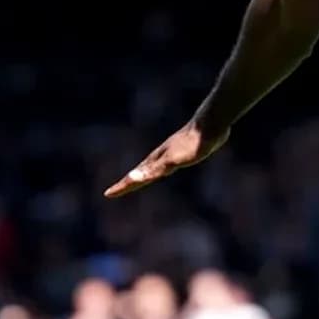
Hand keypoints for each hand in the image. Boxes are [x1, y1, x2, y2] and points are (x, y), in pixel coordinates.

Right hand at [104, 120, 230, 197]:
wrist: (211, 124)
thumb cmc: (192, 144)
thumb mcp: (172, 160)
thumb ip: (153, 170)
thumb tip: (132, 177)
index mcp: (157, 161)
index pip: (135, 177)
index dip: (122, 186)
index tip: (107, 194)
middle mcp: (162, 156)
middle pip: (141, 171)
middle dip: (129, 182)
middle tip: (116, 190)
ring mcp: (173, 153)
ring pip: (154, 167)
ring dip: (144, 174)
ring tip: (138, 179)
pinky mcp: (186, 150)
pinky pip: (168, 163)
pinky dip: (162, 168)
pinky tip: (168, 167)